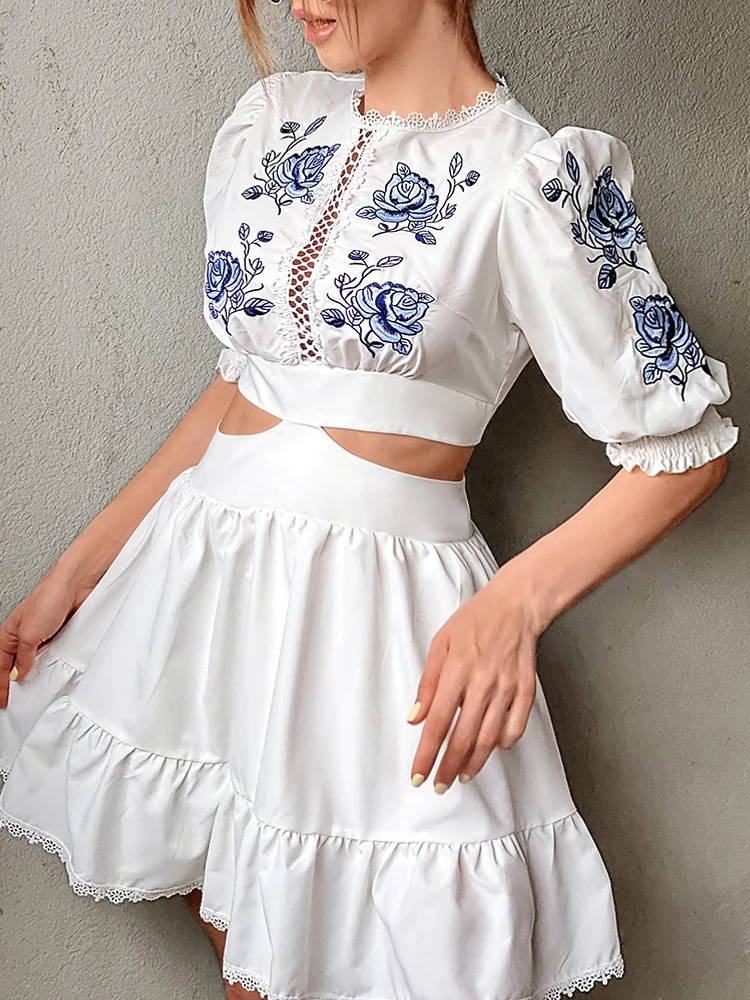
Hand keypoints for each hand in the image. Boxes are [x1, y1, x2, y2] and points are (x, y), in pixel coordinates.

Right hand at [0, 560, 97, 709]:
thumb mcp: (30, 634)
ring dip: (34, 675)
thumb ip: (24, 657)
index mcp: (10, 633)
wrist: (78, 584)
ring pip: (35, 661)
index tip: (2, 700)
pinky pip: (53, 655)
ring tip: (33, 692)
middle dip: (13, 682)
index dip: (0, 683)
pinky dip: (52, 666)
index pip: (0, 665)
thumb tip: (18, 675)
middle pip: (15, 664)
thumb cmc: (50, 596)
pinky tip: (54, 673)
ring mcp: (44, 635)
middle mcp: (25, 634)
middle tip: (13, 700)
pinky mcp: (61, 634)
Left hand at [407, 568, 539, 791]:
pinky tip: (491, 749)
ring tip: (461, 776)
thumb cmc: (474, 621)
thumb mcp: (439, 644)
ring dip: (474, 762)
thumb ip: (427, 683)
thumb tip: (416, 717)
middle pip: (463, 737)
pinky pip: (515, 727)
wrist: (515, 606)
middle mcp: (483, 683)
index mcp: (457, 671)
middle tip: (438, 784)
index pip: (438, 723)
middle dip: (448, 767)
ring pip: (489, 738)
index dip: (426, 754)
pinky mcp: (526, 690)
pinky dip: (503, 743)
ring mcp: (507, 688)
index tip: (418, 774)